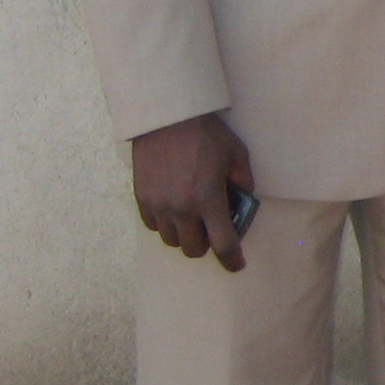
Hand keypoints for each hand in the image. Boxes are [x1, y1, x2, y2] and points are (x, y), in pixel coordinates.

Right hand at [131, 113, 254, 271]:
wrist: (166, 119)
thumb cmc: (206, 135)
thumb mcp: (237, 155)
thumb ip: (243, 181)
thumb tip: (242, 199)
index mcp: (208, 200)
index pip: (222, 244)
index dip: (231, 260)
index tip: (236, 265)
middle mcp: (181, 209)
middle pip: (193, 249)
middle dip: (206, 245)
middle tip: (213, 230)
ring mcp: (158, 206)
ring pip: (171, 240)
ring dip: (185, 235)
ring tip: (193, 218)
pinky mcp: (141, 199)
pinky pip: (153, 226)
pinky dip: (166, 224)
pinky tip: (174, 209)